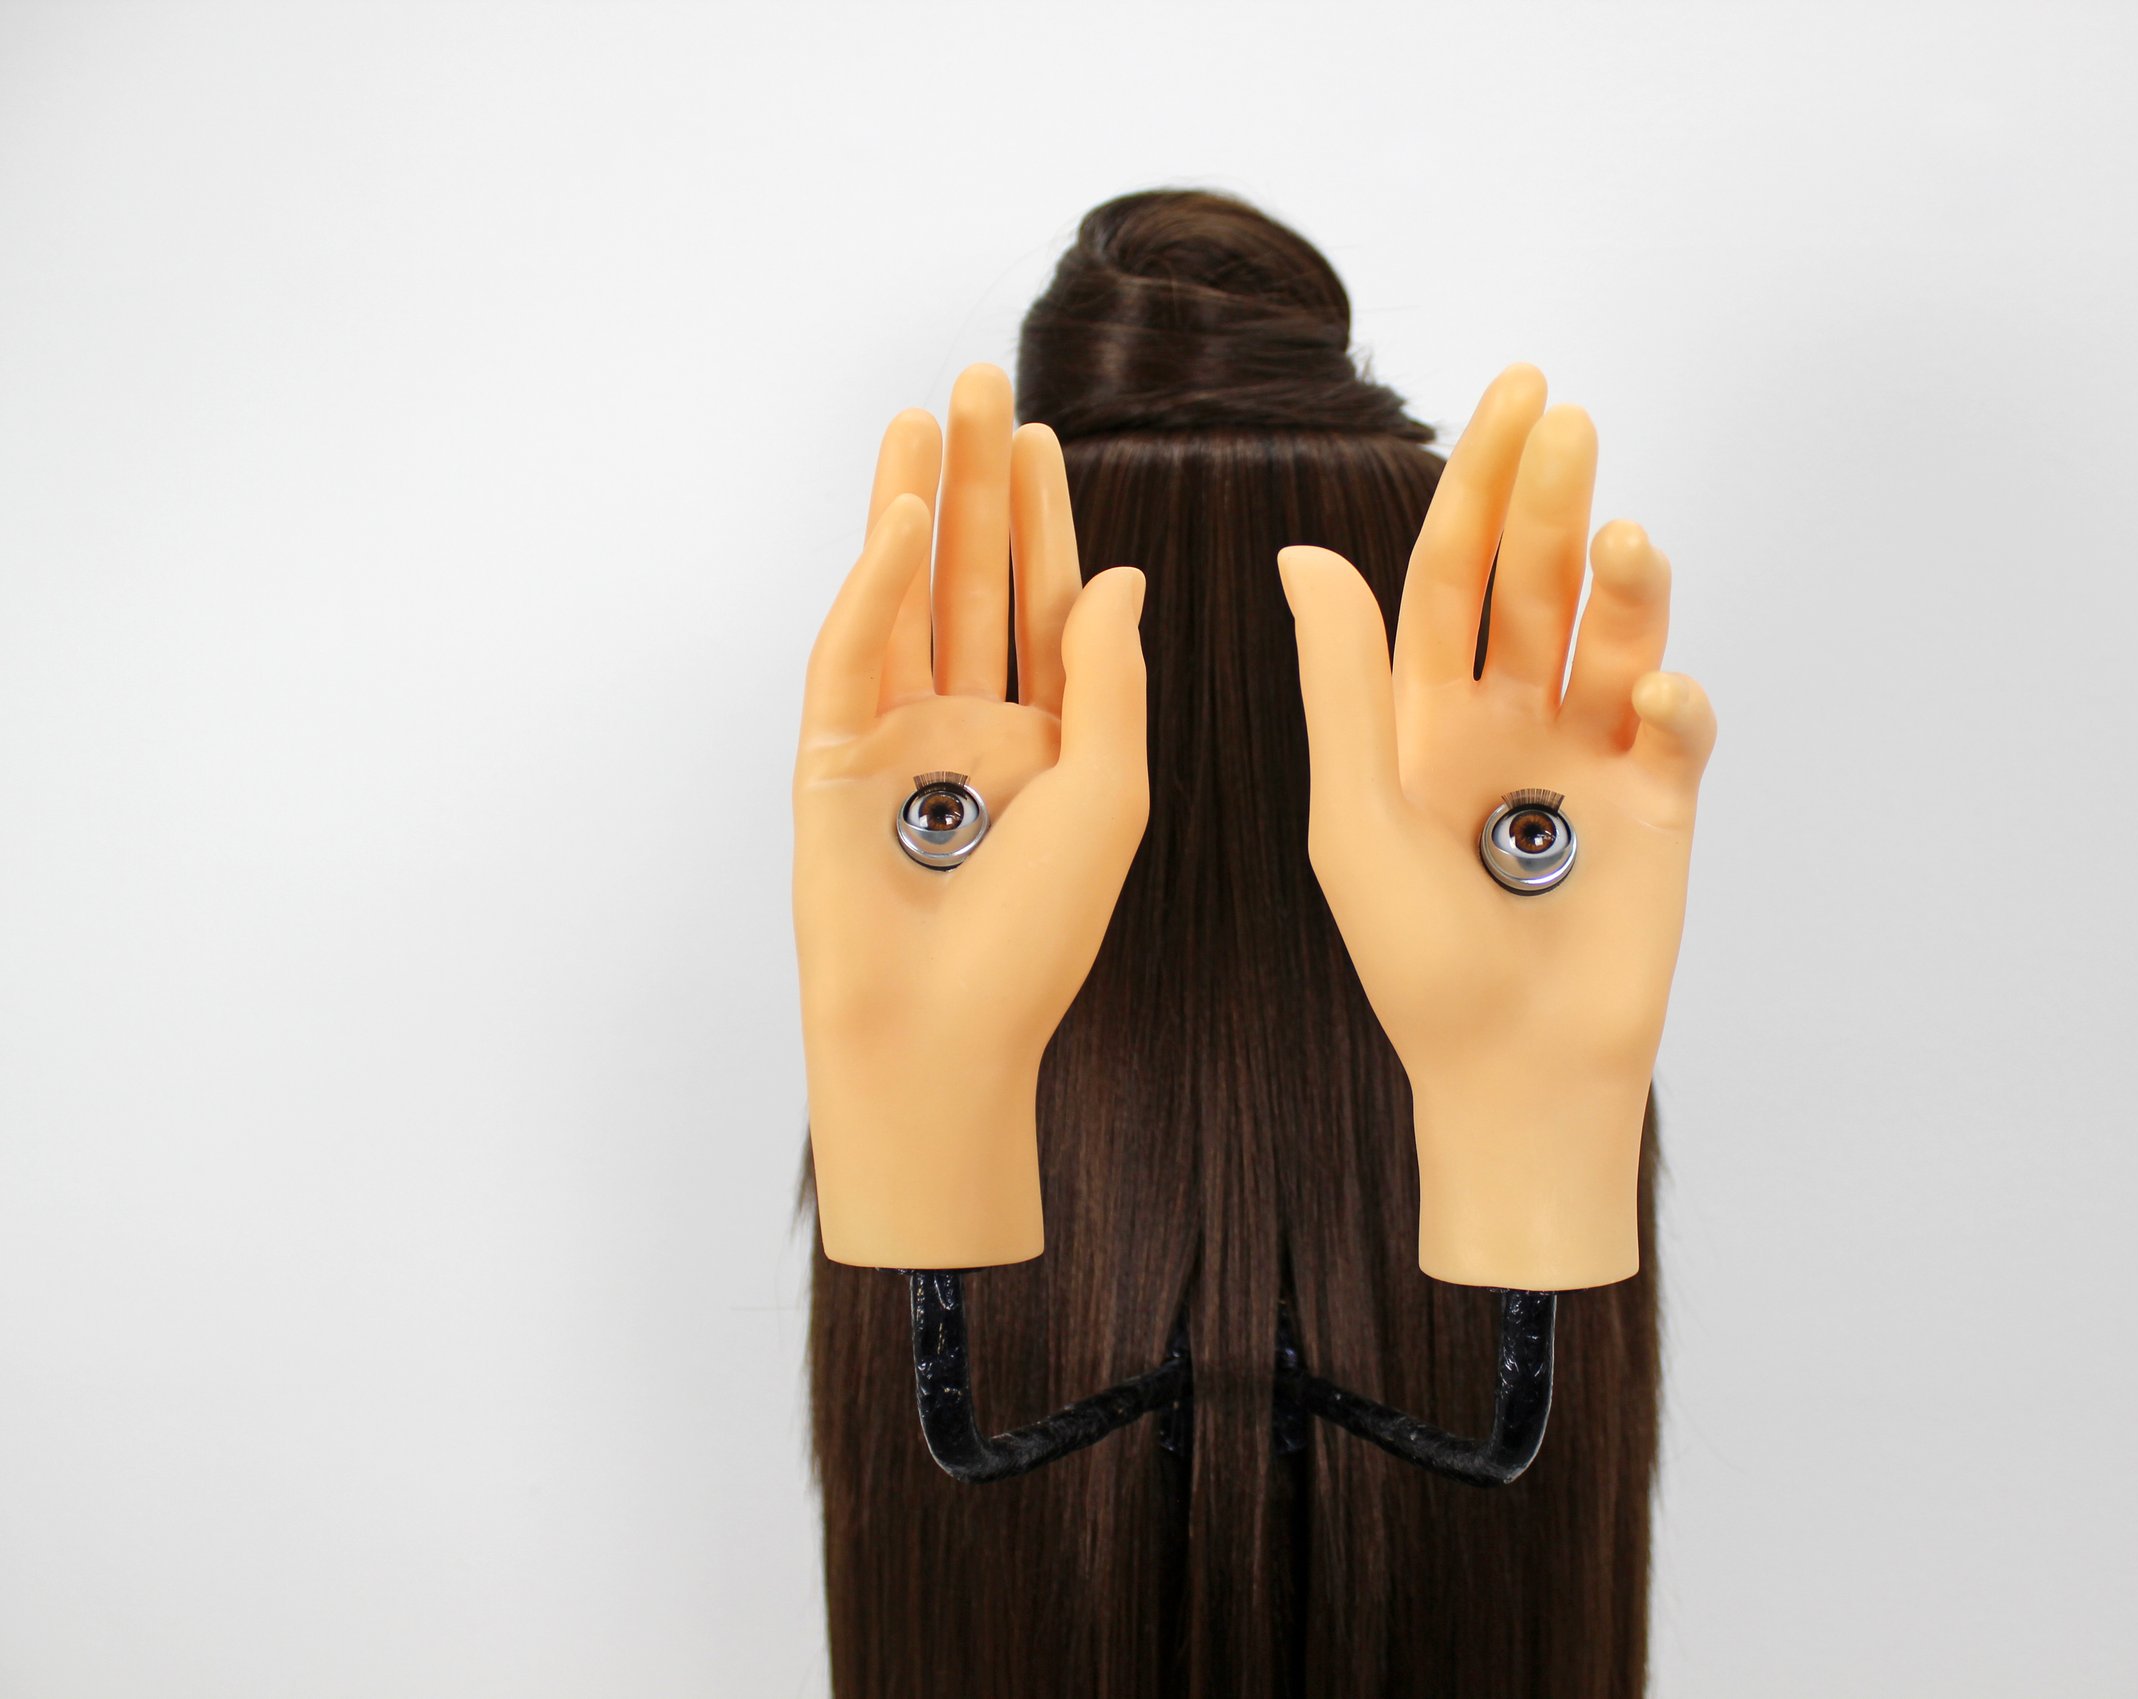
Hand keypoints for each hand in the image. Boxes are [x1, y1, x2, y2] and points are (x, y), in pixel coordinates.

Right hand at [795, 364, 1147, 1268]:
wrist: (946, 1035)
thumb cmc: (1039, 939)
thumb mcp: (1108, 794)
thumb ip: (1108, 679)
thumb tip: (1118, 573)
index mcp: (1044, 742)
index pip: (1046, 605)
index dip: (1045, 519)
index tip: (1044, 436)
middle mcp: (969, 728)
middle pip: (974, 579)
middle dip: (976, 481)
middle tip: (976, 379)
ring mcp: (894, 739)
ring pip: (906, 597)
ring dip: (913, 505)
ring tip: (921, 412)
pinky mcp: (829, 759)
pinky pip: (850, 655)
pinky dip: (872, 585)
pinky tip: (900, 519)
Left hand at [1277, 364, 1715, 1288]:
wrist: (1508, 1078)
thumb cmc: (1416, 965)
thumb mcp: (1355, 816)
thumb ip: (1341, 684)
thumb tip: (1303, 551)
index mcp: (1425, 714)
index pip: (1453, 574)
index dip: (1480, 484)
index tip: (1516, 396)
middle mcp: (1510, 719)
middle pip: (1535, 585)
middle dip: (1551, 502)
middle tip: (1568, 422)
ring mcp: (1590, 757)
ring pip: (1616, 636)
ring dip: (1626, 583)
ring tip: (1626, 538)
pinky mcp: (1660, 804)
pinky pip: (1676, 726)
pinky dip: (1672, 700)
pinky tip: (1653, 699)